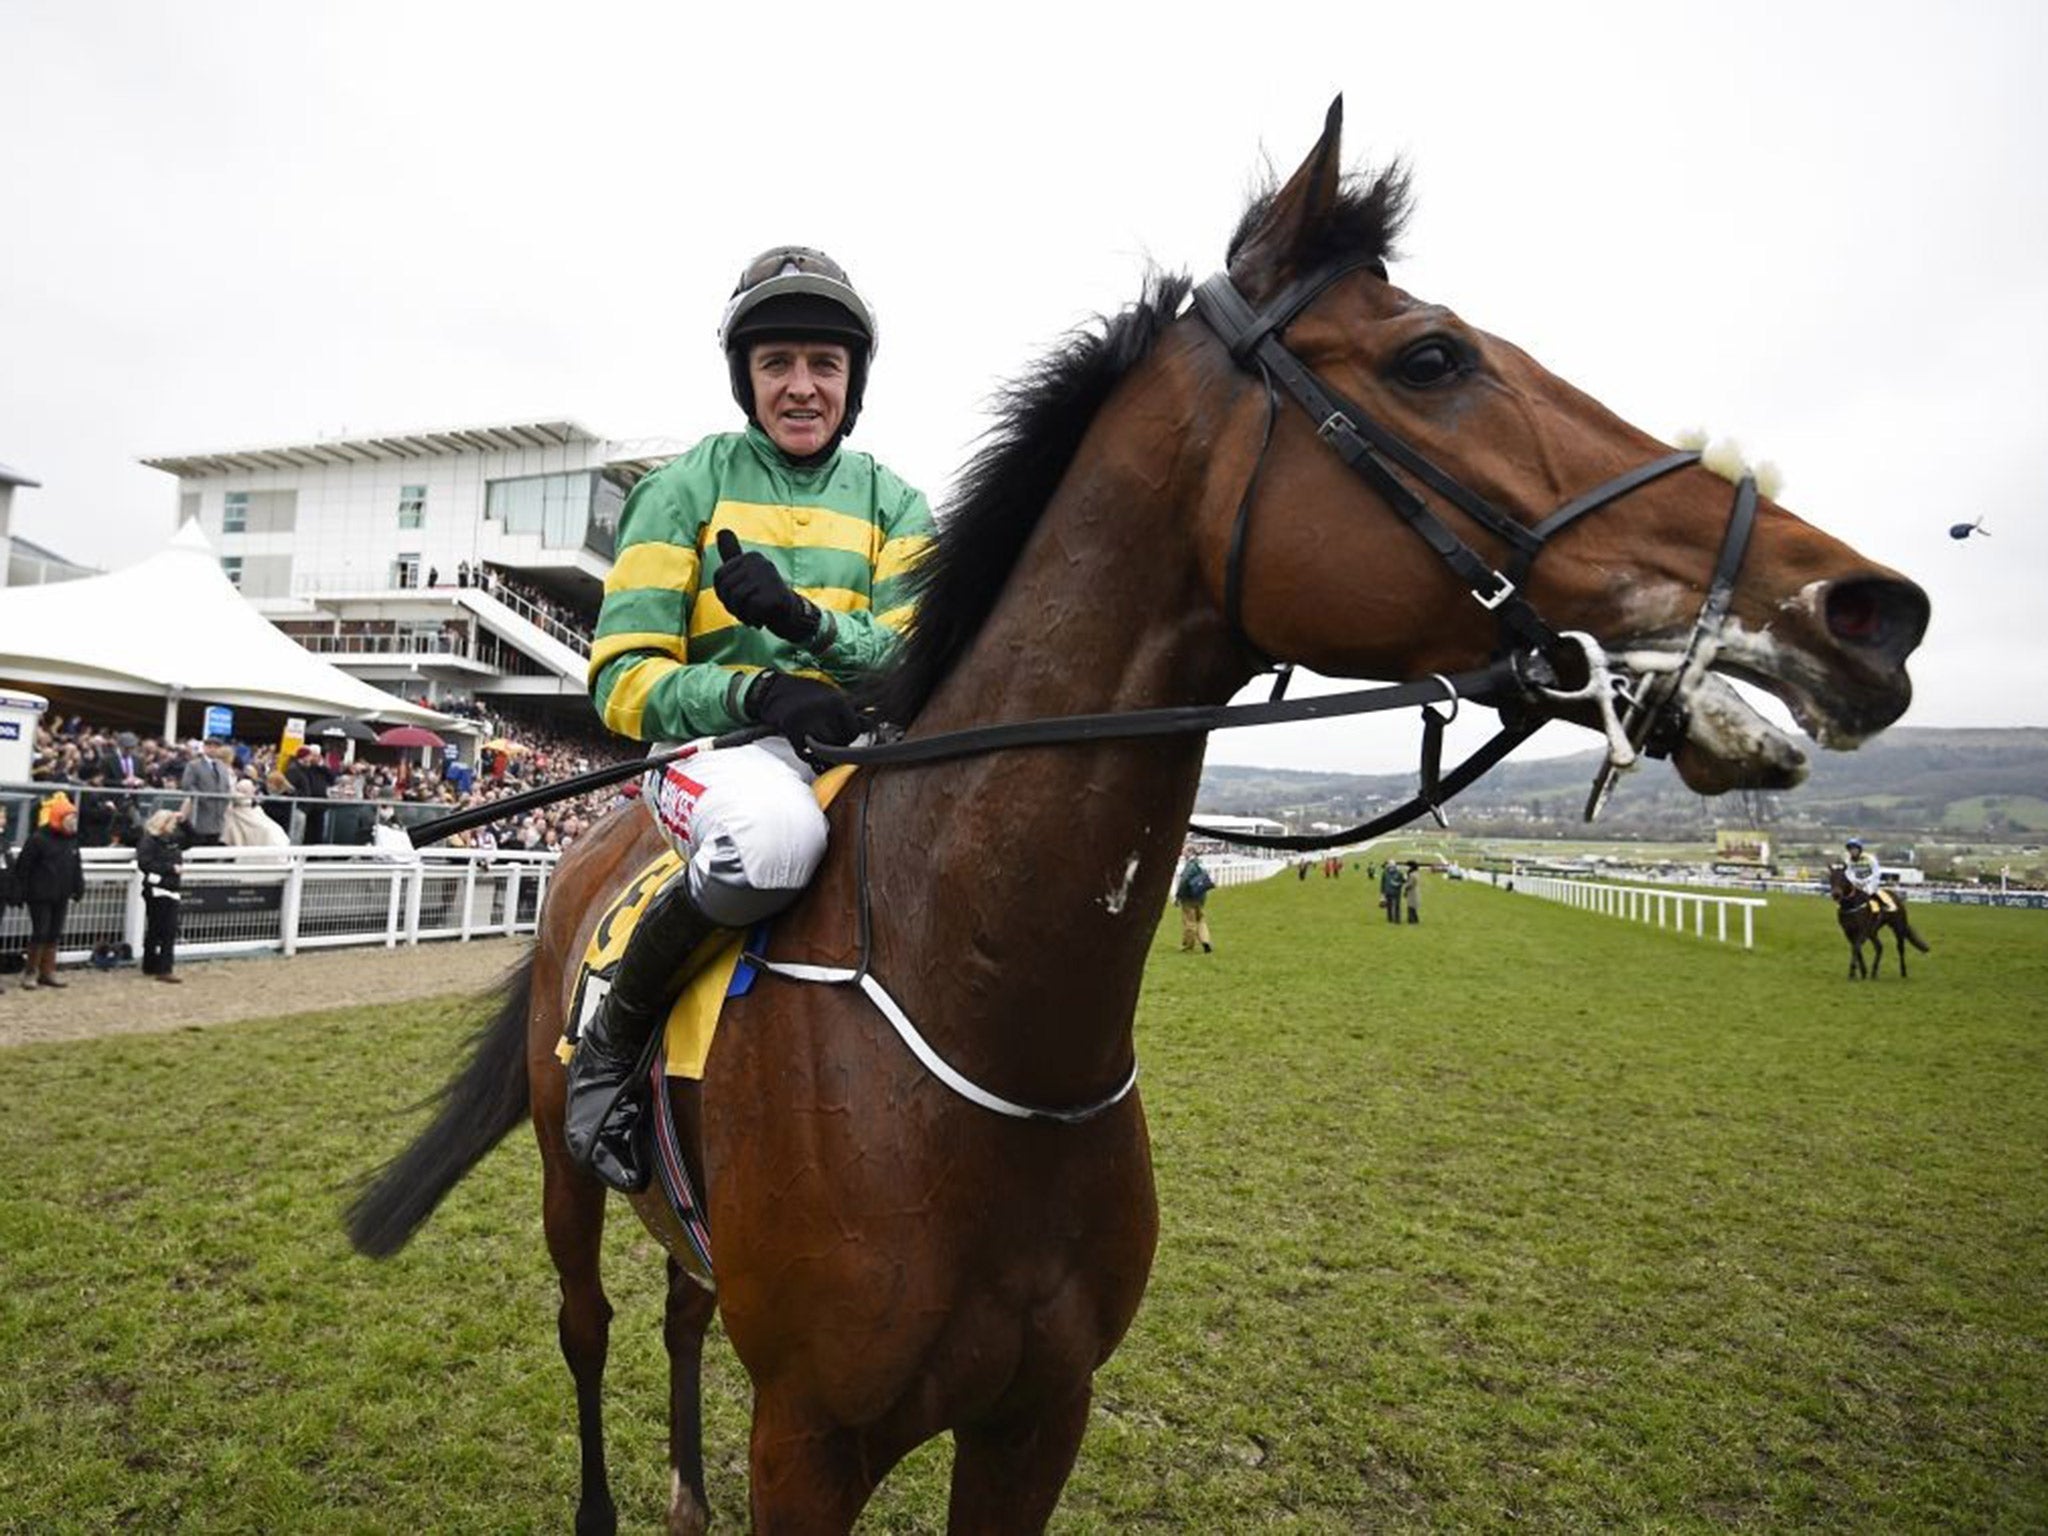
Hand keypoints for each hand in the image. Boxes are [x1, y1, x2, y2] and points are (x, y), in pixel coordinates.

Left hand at [714, 530, 820, 643]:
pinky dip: (753, 619)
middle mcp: (759, 563)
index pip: (719, 577)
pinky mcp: (775, 595)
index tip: (738, 600)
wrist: (792, 614)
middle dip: (732, 605)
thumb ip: (733, 554)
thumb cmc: (764, 595)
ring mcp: (768, 578)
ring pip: (736, 598)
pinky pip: (750, 609)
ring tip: (754, 615)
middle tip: (746, 610)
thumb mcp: (746, 572)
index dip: (723, 594)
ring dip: (742, 614)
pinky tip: (763, 619)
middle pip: (726, 588)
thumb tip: (722, 530)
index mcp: (750, 557)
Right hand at [744, 672, 860, 760]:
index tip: (841, 735)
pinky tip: (805, 746)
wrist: (771, 689)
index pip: (854, 730)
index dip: (849, 736)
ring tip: (816, 741)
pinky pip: (805, 753)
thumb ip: (847, 710)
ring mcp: (807, 720)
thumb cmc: (804, 693)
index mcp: (837, 700)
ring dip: (821, 749)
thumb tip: (869, 724)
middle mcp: (824, 710)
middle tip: (826, 738)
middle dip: (835, 743)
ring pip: (824, 748)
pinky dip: (806, 754)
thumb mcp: (828, 694)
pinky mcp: (791, 730)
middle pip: (840, 741)